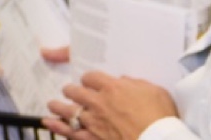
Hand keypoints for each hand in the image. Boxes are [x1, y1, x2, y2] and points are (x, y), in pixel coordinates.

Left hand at [42, 71, 178, 139]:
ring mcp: (94, 122)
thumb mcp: (154, 91)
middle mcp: (99, 102)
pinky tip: (49, 122)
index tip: (88, 81)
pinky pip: (70, 132)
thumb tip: (125, 82)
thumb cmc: (161, 118)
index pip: (90, 77)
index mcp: (113, 88)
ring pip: (68, 111)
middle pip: (75, 91)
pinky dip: (58, 127)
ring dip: (58, 106)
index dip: (88, 79)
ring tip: (52, 104)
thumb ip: (136, 84)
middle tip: (69, 91)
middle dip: (71, 90)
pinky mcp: (93, 139)